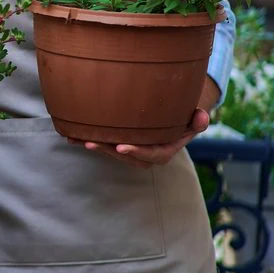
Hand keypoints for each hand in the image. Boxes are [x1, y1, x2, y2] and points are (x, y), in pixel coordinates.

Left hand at [67, 107, 209, 167]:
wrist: (172, 120)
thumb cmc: (183, 118)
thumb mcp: (193, 119)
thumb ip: (198, 120)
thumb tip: (202, 117)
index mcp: (166, 149)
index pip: (153, 154)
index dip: (137, 152)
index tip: (122, 147)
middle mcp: (148, 154)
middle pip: (127, 156)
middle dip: (109, 151)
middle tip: (92, 142)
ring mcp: (133, 151)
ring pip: (113, 152)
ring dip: (96, 146)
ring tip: (79, 139)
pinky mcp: (121, 145)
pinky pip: (105, 146)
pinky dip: (88, 141)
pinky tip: (71, 136)